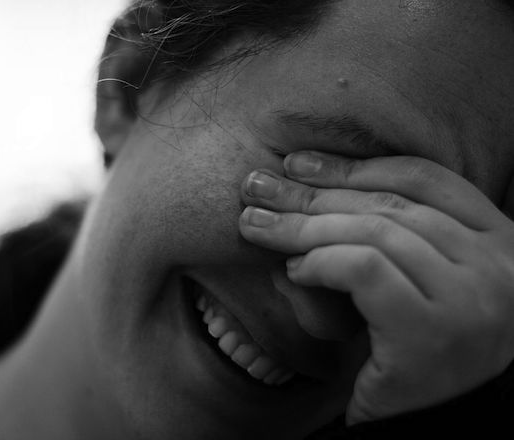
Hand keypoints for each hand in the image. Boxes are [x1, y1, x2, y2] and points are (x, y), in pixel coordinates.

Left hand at [238, 151, 513, 424]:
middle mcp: (500, 266)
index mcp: (498, 242)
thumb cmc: (409, 350)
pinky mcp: (435, 332)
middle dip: (313, 194)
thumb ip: (385, 233)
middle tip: (257, 189)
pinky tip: (294, 271)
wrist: (428, 427)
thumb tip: (304, 182)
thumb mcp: (409, 278)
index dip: (354, 166)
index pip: (425, 179)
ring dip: (304, 227)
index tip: (298, 163)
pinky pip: (365, 270)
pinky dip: (321, 262)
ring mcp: (473, 299)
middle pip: (391, 205)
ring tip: (259, 228)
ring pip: (375, 233)